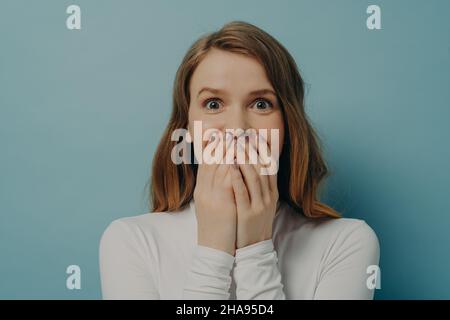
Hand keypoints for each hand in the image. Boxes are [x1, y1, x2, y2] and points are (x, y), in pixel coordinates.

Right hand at [193, 132, 236, 255]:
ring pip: (220, 168)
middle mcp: (204, 191)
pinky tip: (240, 159)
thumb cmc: (214, 226)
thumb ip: (213, 188)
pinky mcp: (223, 205)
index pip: (205, 162)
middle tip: (228, 129)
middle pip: (211, 161)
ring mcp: (212, 198)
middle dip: (220, 144)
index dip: (211, 146)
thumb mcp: (209, 204)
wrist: (213, 249)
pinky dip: (234, 169)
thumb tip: (222, 172)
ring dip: (229, 152)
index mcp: (201, 190)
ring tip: (237, 138)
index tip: (218, 133)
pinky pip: (229, 183)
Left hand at [231, 134, 278, 248]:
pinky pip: (242, 191)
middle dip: (252, 150)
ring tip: (235, 145)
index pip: (270, 166)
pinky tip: (229, 166)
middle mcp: (268, 196)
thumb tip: (254, 165)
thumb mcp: (263, 202)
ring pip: (253, 176)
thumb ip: (260, 185)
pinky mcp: (247, 213)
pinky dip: (236, 177)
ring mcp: (259, 204)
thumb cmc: (254, 222)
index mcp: (272, 192)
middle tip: (242, 135)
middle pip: (262, 167)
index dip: (263, 149)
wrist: (254, 247)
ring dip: (244, 159)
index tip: (255, 135)